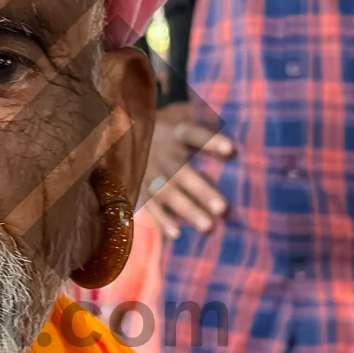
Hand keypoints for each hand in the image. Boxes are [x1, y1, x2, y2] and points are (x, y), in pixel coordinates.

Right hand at [141, 102, 235, 240]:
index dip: (211, 142)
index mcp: (174, 133)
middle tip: (222, 209)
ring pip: (168, 193)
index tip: (231, 150)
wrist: (119, 135)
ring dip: (187, 210)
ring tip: (208, 227)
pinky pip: (150, 205)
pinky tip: (176, 233)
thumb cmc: (162, 130)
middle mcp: (161, 153)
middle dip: (201, 191)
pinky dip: (161, 220)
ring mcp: (149, 172)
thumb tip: (234, 137)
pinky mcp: (139, 187)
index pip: (193, 134)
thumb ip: (202, 125)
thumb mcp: (178, 119)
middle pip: (182, 172)